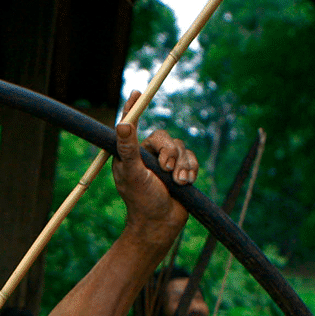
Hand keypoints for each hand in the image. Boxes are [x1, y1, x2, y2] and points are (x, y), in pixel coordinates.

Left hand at [110, 91, 196, 236]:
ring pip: (180, 147)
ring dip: (182, 165)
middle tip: (166, 169)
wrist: (161, 224)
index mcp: (129, 154)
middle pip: (164, 137)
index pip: (131, 125)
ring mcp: (164, 162)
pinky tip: (185, 184)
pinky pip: (191, 158)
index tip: (135, 91)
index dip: (133, 108)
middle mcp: (146, 155)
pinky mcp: (180, 169)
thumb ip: (128, 148)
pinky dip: (191, 170)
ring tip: (177, 183)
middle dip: (169, 152)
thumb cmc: (142, 201)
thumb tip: (123, 123)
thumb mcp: (132, 173)